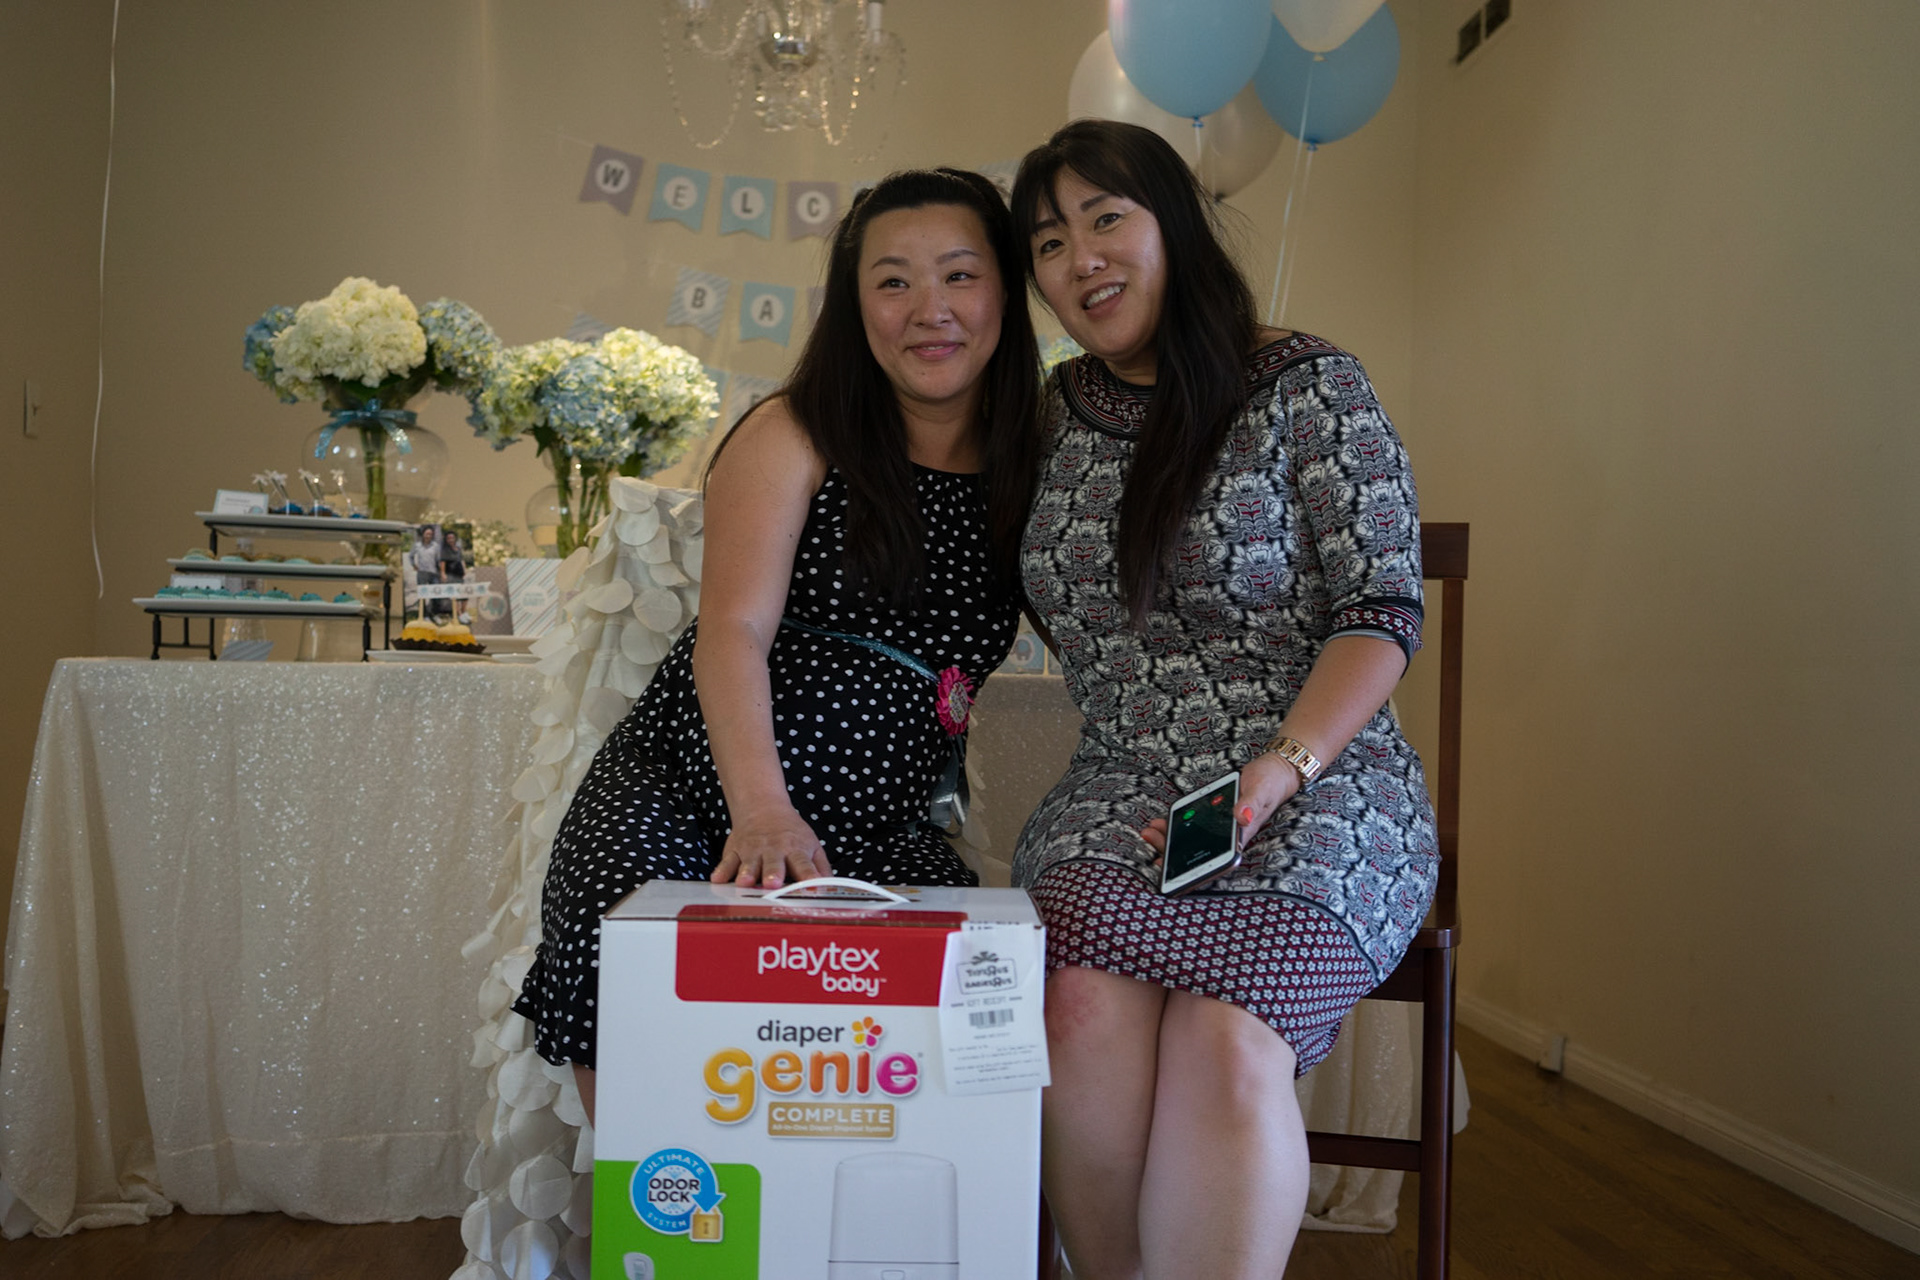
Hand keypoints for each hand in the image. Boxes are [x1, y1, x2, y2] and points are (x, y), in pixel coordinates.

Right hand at [711, 807, 831, 887]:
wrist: (762, 806)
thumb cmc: (791, 833)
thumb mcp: (812, 845)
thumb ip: (820, 868)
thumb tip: (833, 889)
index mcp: (796, 850)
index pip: (804, 865)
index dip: (809, 876)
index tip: (814, 887)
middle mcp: (774, 850)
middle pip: (774, 864)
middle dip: (773, 874)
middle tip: (773, 884)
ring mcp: (753, 850)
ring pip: (749, 863)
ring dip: (748, 873)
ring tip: (745, 883)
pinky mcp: (735, 850)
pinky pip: (727, 861)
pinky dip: (722, 870)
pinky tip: (717, 879)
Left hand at [1140, 753, 1301, 858]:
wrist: (1275, 773)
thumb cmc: (1271, 783)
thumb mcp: (1260, 790)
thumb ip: (1250, 804)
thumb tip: (1241, 817)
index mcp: (1241, 838)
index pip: (1217, 863)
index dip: (1195, 873)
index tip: (1173, 874)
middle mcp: (1230, 838)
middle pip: (1198, 855)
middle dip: (1171, 852)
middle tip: (1151, 839)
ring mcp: (1221, 830)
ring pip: (1193, 843)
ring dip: (1170, 840)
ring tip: (1150, 832)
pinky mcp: (1216, 820)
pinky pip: (1194, 828)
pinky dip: (1176, 827)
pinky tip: (1162, 824)